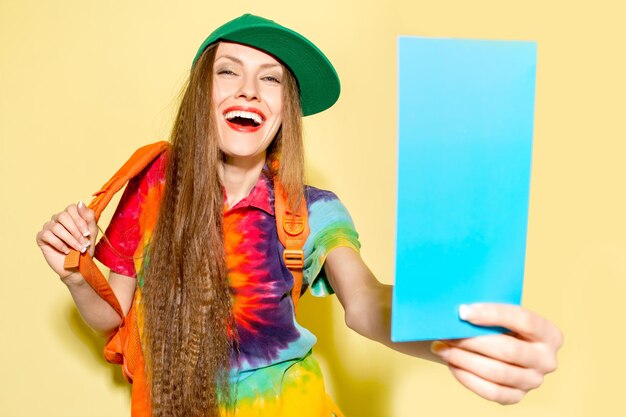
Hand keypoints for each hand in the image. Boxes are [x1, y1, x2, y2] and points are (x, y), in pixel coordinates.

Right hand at [36, 201, 97, 281]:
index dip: (80, 220)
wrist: (78, 266)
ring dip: (70, 239)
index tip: (87, 234)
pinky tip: (66, 251)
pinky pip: (47, 235)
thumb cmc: (85, 249)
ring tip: (78, 249)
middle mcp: (58, 219)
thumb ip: (89, 217)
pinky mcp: (41, 237)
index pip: (72, 208)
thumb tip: (80, 202)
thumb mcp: (91, 233)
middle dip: (75, 231)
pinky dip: (59, 244)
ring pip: (56, 227)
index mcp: (70, 215)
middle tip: (84, 243)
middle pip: (63, 216)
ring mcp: (49, 227)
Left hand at [430, 303, 562, 404]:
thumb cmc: (498, 326)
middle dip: (473, 341)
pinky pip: (491, 391)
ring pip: (497, 372)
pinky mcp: (516, 397)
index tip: (462, 311)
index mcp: (550, 334)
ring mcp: (533, 381)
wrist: (499, 350)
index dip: (492, 314)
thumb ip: (489, 311)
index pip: (523, 320)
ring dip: (464, 359)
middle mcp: (547, 360)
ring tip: (442, 348)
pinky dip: (467, 378)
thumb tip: (460, 310)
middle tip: (446, 333)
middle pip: (508, 350)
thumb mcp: (502, 315)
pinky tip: (452, 364)